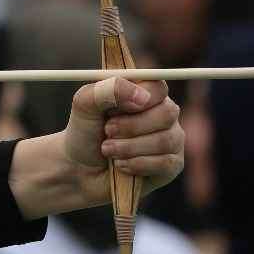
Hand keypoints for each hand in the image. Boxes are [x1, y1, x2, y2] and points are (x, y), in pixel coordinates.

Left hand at [62, 77, 183, 208]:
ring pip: (165, 140)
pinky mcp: (172, 164)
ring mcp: (172, 138)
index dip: (138, 97)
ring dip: (128, 147)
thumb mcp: (85, 104)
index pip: (158, 86)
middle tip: (108, 131)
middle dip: (131, 126)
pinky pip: (166, 163)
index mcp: (146, 92)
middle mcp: (164, 113)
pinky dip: (136, 164)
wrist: (80, 166)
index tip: (113, 110)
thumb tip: (141, 96)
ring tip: (107, 150)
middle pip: (167, 113)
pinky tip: (120, 164)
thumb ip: (108, 89)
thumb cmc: (86, 130)